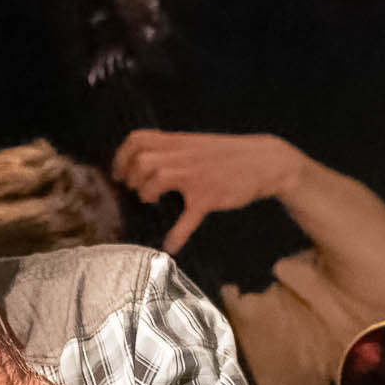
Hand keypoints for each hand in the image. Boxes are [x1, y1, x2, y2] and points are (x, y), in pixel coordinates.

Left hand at [111, 129, 304, 253]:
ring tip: (151, 202)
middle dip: (132, 177)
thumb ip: (172, 150)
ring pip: (158, 178)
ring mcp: (196, 175)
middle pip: (143, 159)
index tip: (119, 173)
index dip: (122, 156)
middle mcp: (184, 156)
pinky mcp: (210, 196)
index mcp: (178, 142)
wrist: (264, 161)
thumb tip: (144, 163)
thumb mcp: (196, 144)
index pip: (138, 139)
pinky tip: (171, 245)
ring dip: (147, 193)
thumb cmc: (228, 156)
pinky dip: (177, 234)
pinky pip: (188, 218)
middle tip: (136, 190)